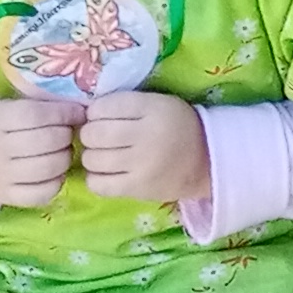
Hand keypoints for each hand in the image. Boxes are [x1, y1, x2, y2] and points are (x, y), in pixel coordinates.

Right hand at [0, 96, 82, 214]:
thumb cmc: (8, 128)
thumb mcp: (17, 107)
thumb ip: (45, 106)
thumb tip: (82, 110)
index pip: (36, 115)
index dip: (64, 113)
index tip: (79, 114)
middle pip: (45, 142)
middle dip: (66, 136)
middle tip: (69, 135)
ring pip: (47, 168)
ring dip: (65, 158)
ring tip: (64, 152)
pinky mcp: (6, 197)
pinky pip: (43, 193)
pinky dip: (57, 182)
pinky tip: (56, 172)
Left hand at [75, 90, 211, 204]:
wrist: (206, 161)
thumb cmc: (177, 127)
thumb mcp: (160, 103)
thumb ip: (127, 104)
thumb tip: (86, 112)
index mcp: (154, 109)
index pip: (105, 106)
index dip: (96, 111)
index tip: (103, 116)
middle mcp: (147, 135)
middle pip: (94, 133)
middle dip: (91, 134)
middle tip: (101, 137)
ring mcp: (142, 164)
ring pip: (92, 159)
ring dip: (93, 156)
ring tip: (105, 155)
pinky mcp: (138, 188)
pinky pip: (97, 184)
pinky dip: (95, 178)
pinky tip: (107, 172)